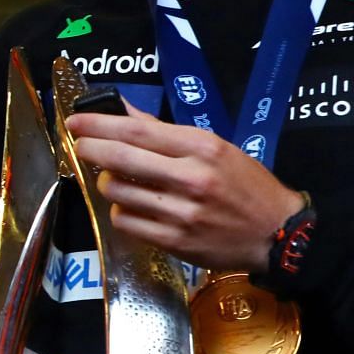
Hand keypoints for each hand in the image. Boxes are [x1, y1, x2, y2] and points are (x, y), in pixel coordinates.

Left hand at [66, 106, 303, 271]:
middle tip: (80, 144)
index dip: (100, 123)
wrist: (277, 234)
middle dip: (90, 148)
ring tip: (116, 179)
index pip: (138, 130)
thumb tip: (122, 112)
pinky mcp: (174, 241)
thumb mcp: (215, 148)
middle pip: (121, 158)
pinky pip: (126, 221)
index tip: (76, 120)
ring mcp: (181, 212)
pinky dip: (121, 211)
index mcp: (202, 148)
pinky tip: (132, 206)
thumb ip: (167, 133)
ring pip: (118, 191)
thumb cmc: (246, 185)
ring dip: (108, 182)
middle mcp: (190, 178)